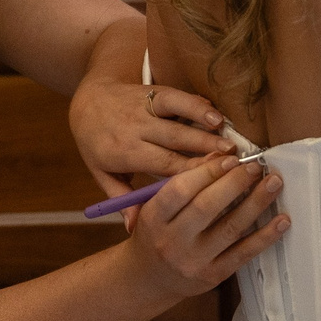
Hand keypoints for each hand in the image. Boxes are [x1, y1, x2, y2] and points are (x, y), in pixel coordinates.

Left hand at [72, 77, 235, 199]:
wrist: (87, 102)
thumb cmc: (98, 144)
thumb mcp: (101, 173)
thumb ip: (121, 198)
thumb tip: (135, 228)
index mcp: (123, 152)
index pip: (161, 164)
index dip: (188, 172)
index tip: (214, 180)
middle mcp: (133, 128)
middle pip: (173, 139)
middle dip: (203, 148)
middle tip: (232, 158)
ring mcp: (142, 108)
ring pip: (174, 114)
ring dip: (202, 123)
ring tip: (226, 134)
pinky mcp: (150, 92)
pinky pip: (173, 96)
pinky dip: (194, 103)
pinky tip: (214, 112)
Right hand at [121, 152, 285, 297]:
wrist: (149, 279)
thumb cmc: (155, 234)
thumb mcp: (155, 207)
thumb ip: (182, 183)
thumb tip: (218, 157)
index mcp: (153, 218)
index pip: (180, 190)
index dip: (208, 172)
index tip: (232, 159)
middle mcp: (171, 240)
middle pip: (207, 206)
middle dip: (236, 183)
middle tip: (256, 168)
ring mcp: (193, 260)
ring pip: (230, 228)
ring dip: (256, 203)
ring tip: (274, 184)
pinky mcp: (213, 275)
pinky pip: (244, 253)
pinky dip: (266, 236)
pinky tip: (282, 221)